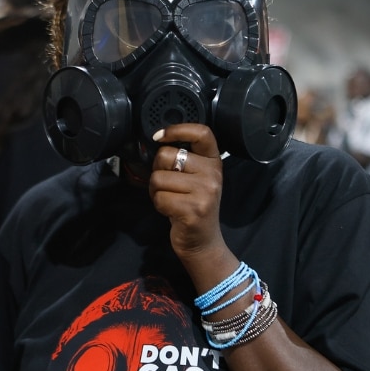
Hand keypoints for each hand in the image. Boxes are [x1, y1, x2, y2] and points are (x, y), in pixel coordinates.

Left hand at [149, 124, 225, 260]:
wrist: (203, 241)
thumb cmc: (193, 206)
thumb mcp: (197, 179)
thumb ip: (184, 160)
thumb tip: (158, 140)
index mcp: (213, 162)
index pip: (202, 132)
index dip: (177, 129)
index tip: (159, 136)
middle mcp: (213, 174)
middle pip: (166, 155)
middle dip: (157, 170)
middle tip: (167, 185)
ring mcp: (205, 192)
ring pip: (158, 178)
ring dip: (156, 191)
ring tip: (170, 199)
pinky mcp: (194, 210)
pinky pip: (159, 198)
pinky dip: (158, 205)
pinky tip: (171, 211)